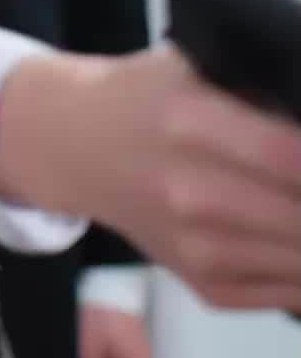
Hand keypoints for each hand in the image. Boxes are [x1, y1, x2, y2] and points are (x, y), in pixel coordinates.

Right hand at [0, 42, 300, 309]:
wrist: (78, 146)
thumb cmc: (148, 94)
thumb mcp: (197, 63)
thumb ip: (262, 86)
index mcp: (190, 122)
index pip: (289, 155)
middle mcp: (191, 193)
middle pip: (300, 216)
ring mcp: (197, 248)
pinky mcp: (204, 285)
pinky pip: (287, 293)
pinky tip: (299, 237)